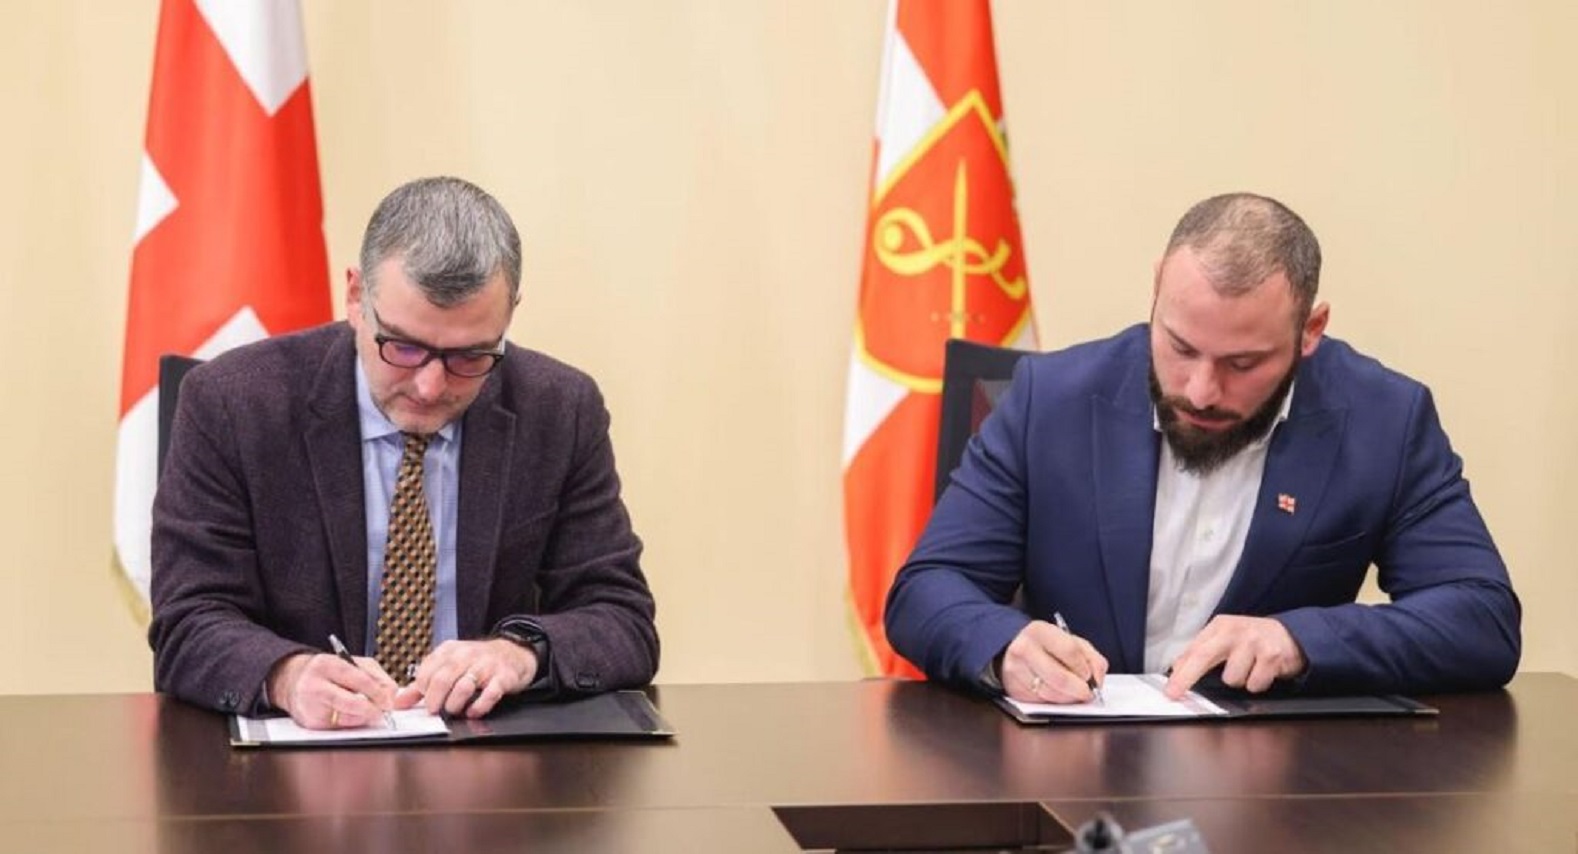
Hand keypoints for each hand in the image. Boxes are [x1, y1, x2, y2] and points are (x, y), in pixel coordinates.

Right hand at [266, 652, 398, 729]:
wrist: (294, 681)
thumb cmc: (327, 672)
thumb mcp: (352, 662)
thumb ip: (375, 675)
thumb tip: (391, 694)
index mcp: (327, 665)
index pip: (358, 680)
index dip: (377, 692)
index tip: (389, 700)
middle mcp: (315, 686)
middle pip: (350, 703)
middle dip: (371, 709)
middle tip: (382, 711)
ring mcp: (310, 707)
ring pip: (347, 719)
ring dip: (363, 717)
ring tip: (364, 709)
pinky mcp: (310, 724)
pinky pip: (340, 728)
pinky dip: (350, 722)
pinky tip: (348, 714)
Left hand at [394, 638, 538, 717]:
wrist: (512, 654)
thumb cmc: (476, 663)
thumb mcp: (449, 666)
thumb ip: (424, 684)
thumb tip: (399, 702)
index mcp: (450, 651)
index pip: (427, 671)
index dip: (421, 691)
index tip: (423, 703)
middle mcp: (467, 655)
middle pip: (442, 679)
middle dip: (434, 700)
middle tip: (434, 712)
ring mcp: (486, 666)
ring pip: (464, 686)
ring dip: (455, 704)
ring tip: (454, 711)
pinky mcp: (503, 677)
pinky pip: (490, 694)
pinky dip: (479, 707)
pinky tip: (473, 712)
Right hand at [999, 620, 1107, 703]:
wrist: (1010, 648)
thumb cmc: (1046, 645)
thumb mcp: (1068, 640)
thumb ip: (1089, 656)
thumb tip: (1097, 680)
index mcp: (1040, 631)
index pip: (1070, 651)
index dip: (1084, 668)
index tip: (1090, 677)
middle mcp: (1024, 649)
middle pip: (1059, 677)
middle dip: (1079, 689)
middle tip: (1088, 693)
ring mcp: (1016, 670)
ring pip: (1050, 693)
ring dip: (1068, 698)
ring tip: (1074, 694)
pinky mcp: (1013, 689)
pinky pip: (1041, 702)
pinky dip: (1055, 702)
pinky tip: (1058, 695)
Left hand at [1164, 615, 1306, 698]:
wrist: (1291, 636)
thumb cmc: (1253, 640)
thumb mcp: (1225, 639)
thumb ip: (1202, 652)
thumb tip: (1177, 669)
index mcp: (1220, 626)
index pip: (1194, 650)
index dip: (1179, 671)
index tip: (1170, 689)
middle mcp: (1235, 631)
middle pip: (1204, 657)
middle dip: (1187, 678)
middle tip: (1176, 694)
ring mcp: (1254, 642)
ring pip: (1232, 679)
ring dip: (1239, 680)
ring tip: (1249, 669)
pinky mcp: (1272, 656)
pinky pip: (1254, 684)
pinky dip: (1257, 684)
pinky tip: (1262, 672)